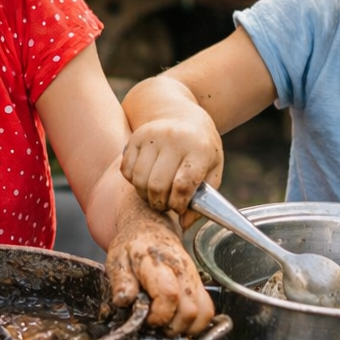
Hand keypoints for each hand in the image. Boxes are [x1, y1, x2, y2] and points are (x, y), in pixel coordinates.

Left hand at [106, 207, 215, 336]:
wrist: (150, 227)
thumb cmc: (133, 245)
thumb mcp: (117, 259)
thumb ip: (121, 281)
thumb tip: (124, 301)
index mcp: (159, 263)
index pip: (169, 295)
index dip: (158, 316)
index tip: (146, 320)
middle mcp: (182, 270)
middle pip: (190, 310)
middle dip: (171, 327)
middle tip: (155, 326)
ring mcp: (194, 277)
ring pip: (203, 312)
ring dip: (185, 328)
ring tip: (167, 325)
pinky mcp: (200, 283)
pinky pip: (208, 310)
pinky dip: (196, 323)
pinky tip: (177, 321)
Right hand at [120, 107, 223, 224]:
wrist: (181, 115)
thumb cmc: (201, 148)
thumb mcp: (213, 169)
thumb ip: (203, 198)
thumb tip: (184, 224)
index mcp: (199, 148)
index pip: (183, 185)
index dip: (179, 204)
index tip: (180, 208)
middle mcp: (174, 139)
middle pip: (157, 185)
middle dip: (160, 203)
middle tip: (166, 204)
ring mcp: (152, 137)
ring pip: (139, 180)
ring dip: (146, 195)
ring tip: (156, 194)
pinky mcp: (135, 138)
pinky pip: (127, 171)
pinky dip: (134, 182)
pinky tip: (147, 179)